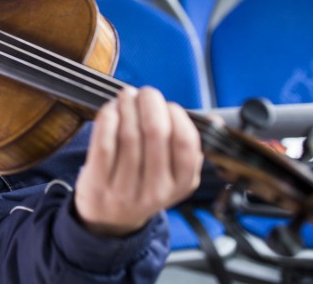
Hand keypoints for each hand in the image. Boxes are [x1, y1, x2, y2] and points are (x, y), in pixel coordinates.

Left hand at [74, 87, 203, 236]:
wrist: (110, 219)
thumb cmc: (145, 185)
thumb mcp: (174, 176)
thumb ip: (188, 147)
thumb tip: (213, 119)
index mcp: (182, 184)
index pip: (186, 143)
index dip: (177, 115)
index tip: (168, 104)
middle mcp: (156, 189)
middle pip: (155, 133)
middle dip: (150, 103)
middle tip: (145, 92)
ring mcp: (126, 189)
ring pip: (129, 135)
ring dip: (127, 106)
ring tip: (127, 96)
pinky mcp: (99, 182)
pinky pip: (104, 143)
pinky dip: (107, 119)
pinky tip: (111, 110)